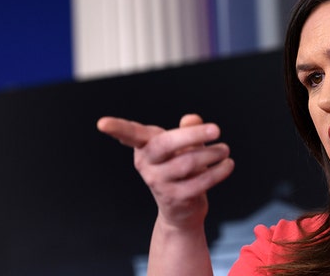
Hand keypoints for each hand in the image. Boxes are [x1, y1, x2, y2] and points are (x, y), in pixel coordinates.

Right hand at [97, 114, 233, 229]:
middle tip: (217, 129)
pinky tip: (228, 165)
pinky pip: (200, 181)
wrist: (182, 210)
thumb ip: (189, 129)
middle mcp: (146, 165)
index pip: (130, 135)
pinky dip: (219, 171)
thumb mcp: (184, 146)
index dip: (117, 128)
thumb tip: (191, 119)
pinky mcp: (175, 198)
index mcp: (145, 147)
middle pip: (165, 145)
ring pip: (188, 162)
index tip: (102, 124)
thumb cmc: (182, 169)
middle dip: (192, 135)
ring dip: (212, 154)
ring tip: (224, 149)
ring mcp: (158, 183)